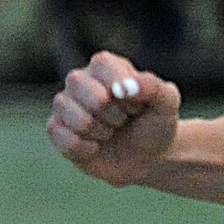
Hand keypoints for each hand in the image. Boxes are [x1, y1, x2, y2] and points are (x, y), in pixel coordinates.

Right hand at [47, 51, 180, 187]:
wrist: (146, 158)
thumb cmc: (155, 124)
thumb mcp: (167, 104)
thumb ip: (154, 87)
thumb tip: (126, 87)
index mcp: (106, 65)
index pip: (105, 68)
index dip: (125, 92)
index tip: (138, 104)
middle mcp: (80, 80)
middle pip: (90, 95)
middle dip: (115, 114)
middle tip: (124, 118)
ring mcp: (64, 105)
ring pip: (78, 119)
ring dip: (102, 132)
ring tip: (111, 131)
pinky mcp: (56, 130)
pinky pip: (65, 140)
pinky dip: (88, 148)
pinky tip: (96, 146)